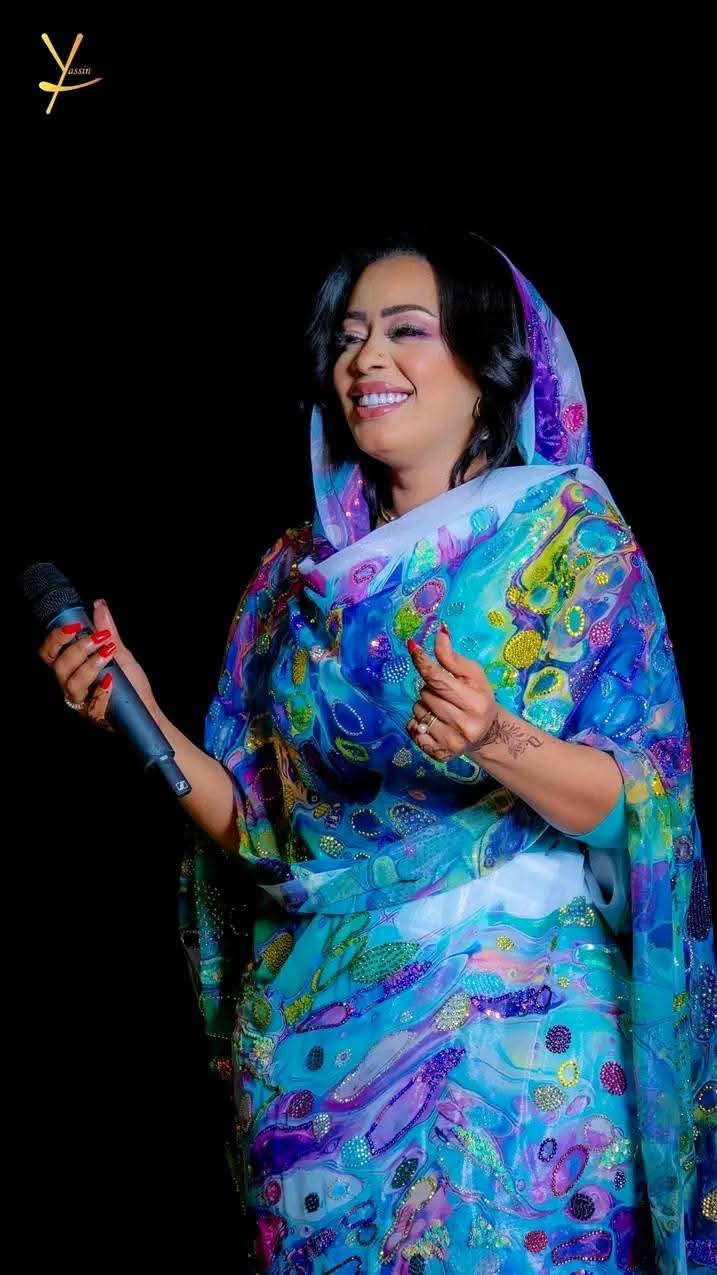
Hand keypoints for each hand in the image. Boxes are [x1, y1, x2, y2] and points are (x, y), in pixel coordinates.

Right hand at [37, 599, 155, 727]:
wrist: (146, 708)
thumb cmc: (130, 683)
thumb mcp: (119, 652)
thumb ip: (107, 630)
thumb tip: (99, 604)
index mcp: (71, 668)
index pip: (49, 653)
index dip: (55, 638)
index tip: (75, 625)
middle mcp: (71, 685)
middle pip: (59, 667)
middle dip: (77, 649)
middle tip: (99, 638)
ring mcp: (82, 703)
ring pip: (72, 685)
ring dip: (90, 665)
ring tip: (108, 653)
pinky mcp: (96, 716)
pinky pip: (92, 706)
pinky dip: (101, 691)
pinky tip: (111, 679)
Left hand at [406, 622, 496, 761]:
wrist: (487, 734)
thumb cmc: (478, 698)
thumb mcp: (472, 675)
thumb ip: (452, 657)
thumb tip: (439, 631)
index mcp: (475, 701)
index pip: (439, 678)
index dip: (423, 661)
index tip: (411, 646)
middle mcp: (464, 723)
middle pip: (425, 694)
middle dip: (430, 690)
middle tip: (445, 695)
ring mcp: (451, 741)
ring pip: (417, 711)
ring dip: (423, 706)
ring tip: (441, 710)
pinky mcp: (439, 754)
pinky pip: (413, 731)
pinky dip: (417, 724)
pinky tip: (432, 724)